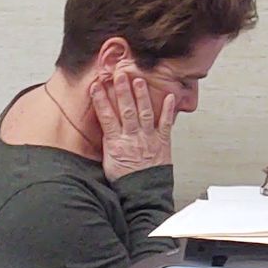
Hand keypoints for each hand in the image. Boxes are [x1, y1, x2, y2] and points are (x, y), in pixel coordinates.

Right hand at [89, 65, 177, 180]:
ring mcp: (148, 138)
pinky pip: (165, 124)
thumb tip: (105, 127)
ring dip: (142, 95)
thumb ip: (109, 142)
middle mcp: (132, 138)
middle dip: (122, 91)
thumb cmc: (124, 180)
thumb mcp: (109, 162)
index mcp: (116, 143)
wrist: (142, 193)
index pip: (106, 117)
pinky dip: (168, 110)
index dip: (101, 100)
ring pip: (144, 113)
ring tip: (138, 79)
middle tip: (119, 74)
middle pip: (126, 110)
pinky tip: (170, 96)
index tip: (96, 86)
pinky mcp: (162, 142)